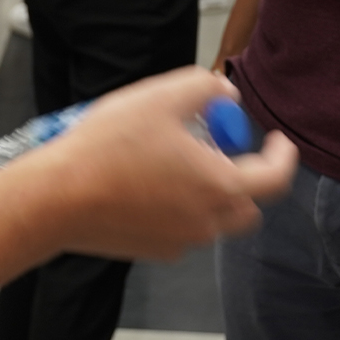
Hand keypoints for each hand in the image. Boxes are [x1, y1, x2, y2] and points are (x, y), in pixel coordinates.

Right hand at [16, 68, 297, 261]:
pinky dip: (175, 206)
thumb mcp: (162, 96)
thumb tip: (225, 95)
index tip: (278, 140)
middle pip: (246, 205)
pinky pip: (179, 227)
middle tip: (215, 148)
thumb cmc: (108, 148)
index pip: (275, 179)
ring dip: (206, 191)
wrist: (57, 199)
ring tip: (171, 159)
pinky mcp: (150, 250)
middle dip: (242, 177)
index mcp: (220, 187)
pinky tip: (143, 181)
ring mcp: (178, 242)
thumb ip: (205, 88)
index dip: (283, 156)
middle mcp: (206, 223)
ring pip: (211, 218)